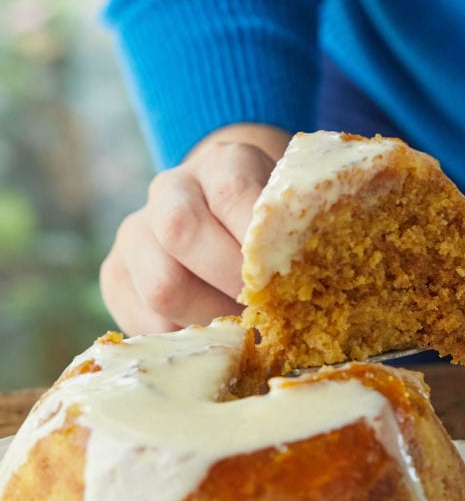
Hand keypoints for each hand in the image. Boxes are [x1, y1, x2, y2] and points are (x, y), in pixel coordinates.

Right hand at [101, 124, 289, 334]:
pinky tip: (210, 334)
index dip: (256, 243)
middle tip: (262, 311)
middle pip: (181, 233)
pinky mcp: (115, 274)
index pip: (234, 193)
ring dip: (208, 318)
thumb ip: (299, 232)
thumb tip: (313, 281)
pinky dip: (183, 337)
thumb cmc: (270, 223)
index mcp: (221, 163)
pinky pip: (144, 320)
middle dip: (229, 283)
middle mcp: (170, 189)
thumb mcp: (290, 210)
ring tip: (240, 329)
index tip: (283, 279)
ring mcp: (135, 232)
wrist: (221, 211)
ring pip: (161, 286)